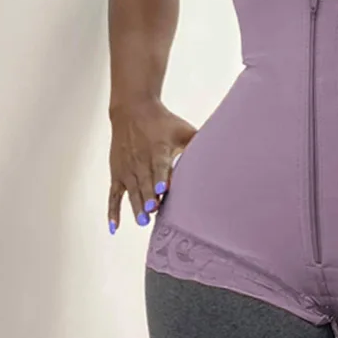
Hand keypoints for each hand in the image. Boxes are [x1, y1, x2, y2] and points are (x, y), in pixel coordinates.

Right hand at [108, 100, 195, 232]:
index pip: (159, 164)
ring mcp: (127, 168)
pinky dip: (113, 210)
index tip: (161, 190)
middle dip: (148, 196)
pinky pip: (114, 194)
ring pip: (131, 189)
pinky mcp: (117, 173)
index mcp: (158, 148)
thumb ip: (198, 143)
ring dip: (136, 205)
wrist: (133, 110)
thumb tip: (223, 151)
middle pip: (144, 180)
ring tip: (142, 220)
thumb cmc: (163, 122)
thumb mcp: (182, 129)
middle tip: (153, 211)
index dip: (161, 177)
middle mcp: (140, 159)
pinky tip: (115, 226)